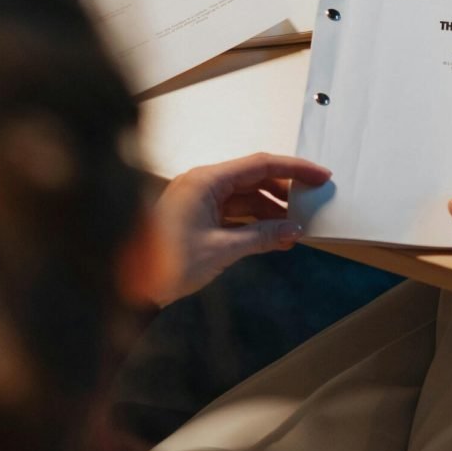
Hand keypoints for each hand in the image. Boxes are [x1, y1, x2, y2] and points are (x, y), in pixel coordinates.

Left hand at [153, 153, 330, 304]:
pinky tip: (274, 236)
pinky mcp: (197, 217)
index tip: (319, 176)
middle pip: (254, 178)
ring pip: (246, 196)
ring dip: (271, 210)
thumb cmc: (165, 262)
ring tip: (295, 227)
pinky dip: (255, 222)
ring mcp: (199, 200)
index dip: (294, 169)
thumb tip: (293, 230)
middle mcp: (202, 184)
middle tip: (312, 202)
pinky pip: (234, 212)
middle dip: (285, 191)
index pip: (260, 165)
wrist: (131, 286)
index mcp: (205, 181)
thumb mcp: (222, 249)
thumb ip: (262, 236)